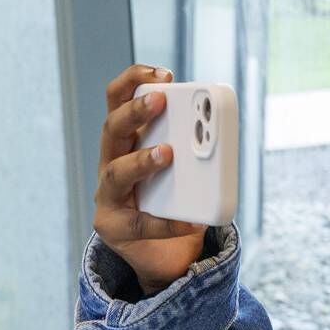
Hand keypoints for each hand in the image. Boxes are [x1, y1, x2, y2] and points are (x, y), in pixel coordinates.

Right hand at [94, 64, 207, 294]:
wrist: (166, 256)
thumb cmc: (176, 203)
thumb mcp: (188, 170)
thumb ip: (197, 151)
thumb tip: (221, 134)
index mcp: (126, 142)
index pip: (117, 101)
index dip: (134, 82)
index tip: (164, 73)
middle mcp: (110, 163)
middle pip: (112, 129)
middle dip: (136, 112)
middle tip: (161, 101)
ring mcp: (108, 197)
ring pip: (115, 173)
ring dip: (141, 160)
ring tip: (168, 154)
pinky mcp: (113, 228)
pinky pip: (141, 224)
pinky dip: (169, 223)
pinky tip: (192, 222)